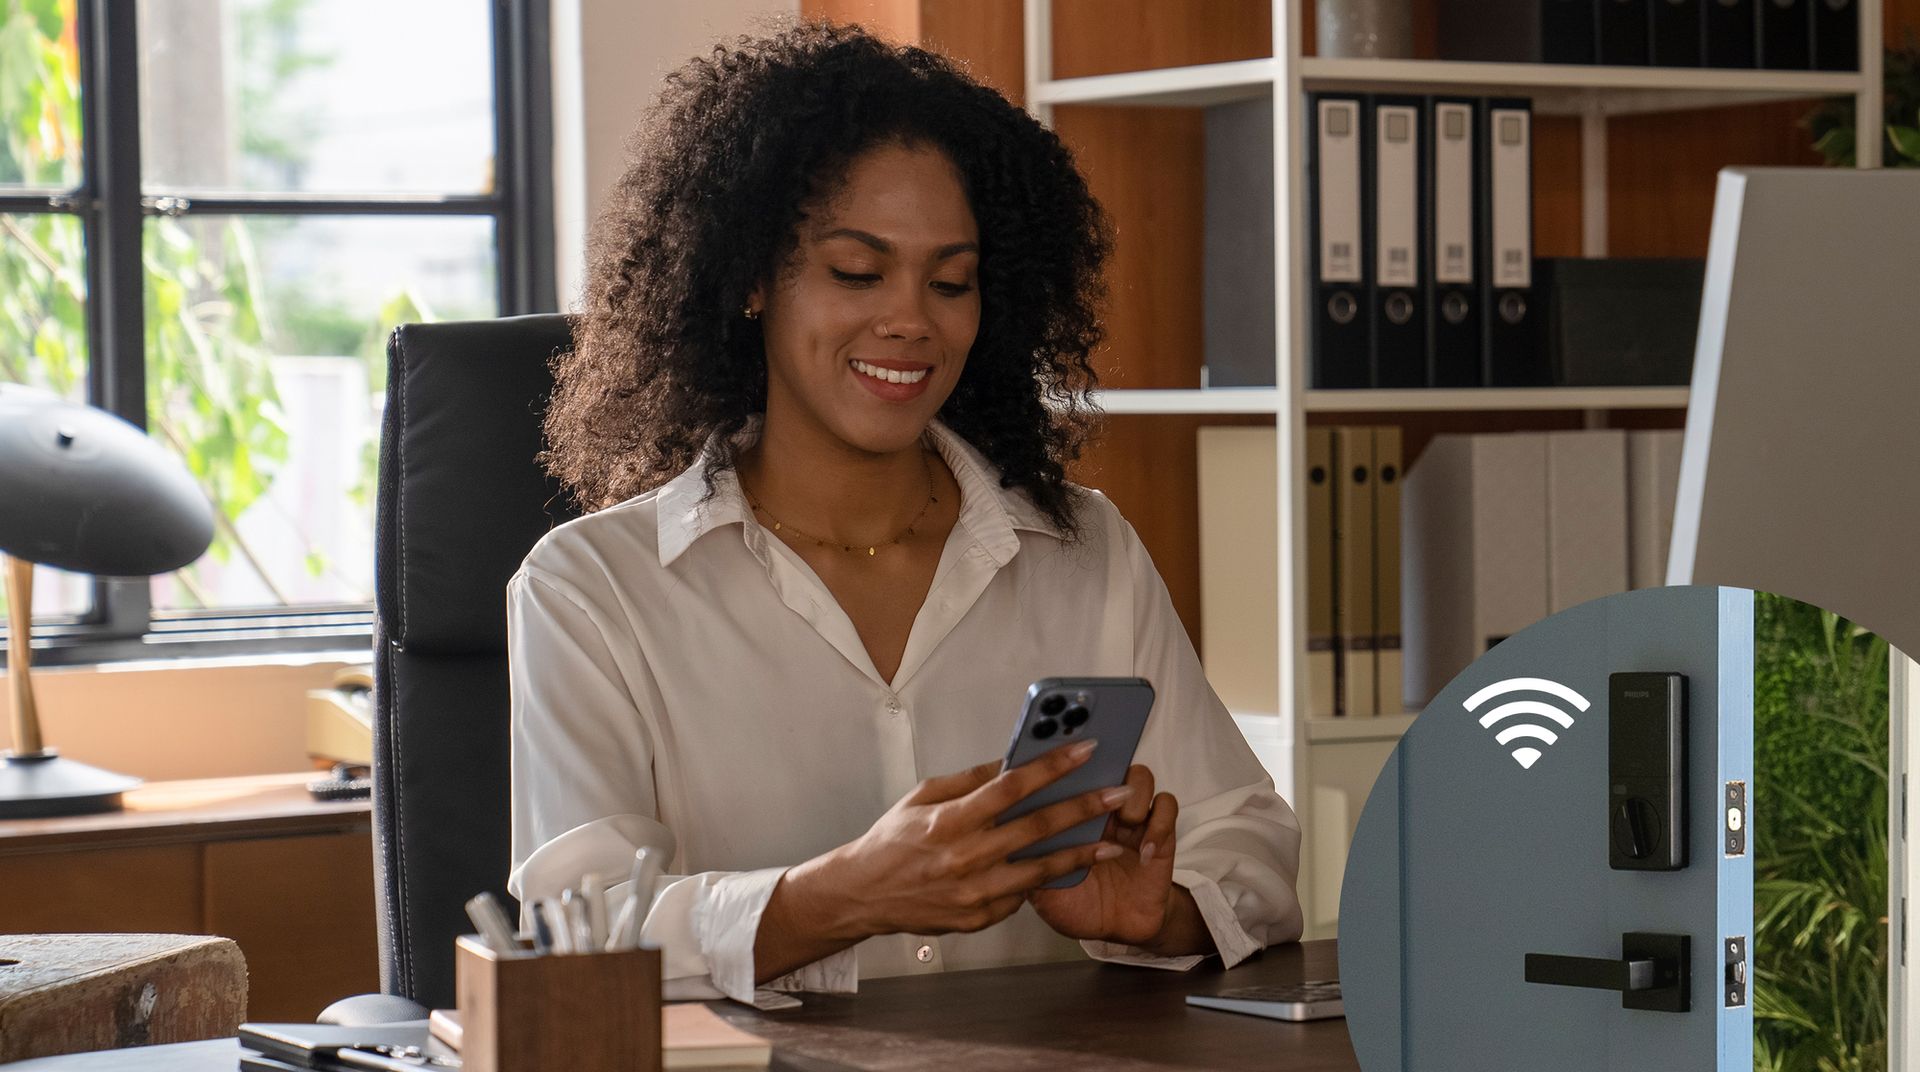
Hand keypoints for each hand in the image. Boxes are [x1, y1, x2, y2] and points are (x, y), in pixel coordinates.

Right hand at [777, 739, 1134, 944]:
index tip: (1085, 750)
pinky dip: (1043, 880)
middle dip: (1084, 807)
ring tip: (1110, 840)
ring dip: (1080, 852)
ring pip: (1040, 869)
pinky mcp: (978, 918)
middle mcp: (966, 856)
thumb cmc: (894, 840)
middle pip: (1037, 827)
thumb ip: (970, 780)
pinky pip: (1019, 895)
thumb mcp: (924, 796)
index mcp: (951, 819)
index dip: (1052, 766)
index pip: (1011, 786)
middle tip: (1118, 793)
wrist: (865, 893)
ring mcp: (974, 892)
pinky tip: (1066, 867)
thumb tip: (1010, 761)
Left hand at [1027, 763, 1179, 946]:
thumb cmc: (1075, 903)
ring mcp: (1130, 818)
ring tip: (1124, 819)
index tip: (1059, 746)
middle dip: (1104, 761)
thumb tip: (1001, 833)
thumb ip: (1024, 860)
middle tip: (1099, 776)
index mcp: (1066, 812)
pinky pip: (1166, 808)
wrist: (1115, 930)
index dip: (1059, 755)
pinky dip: (1158, 824)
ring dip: (1132, 794)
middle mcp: (1099, 808)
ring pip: (1139, 777)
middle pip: (1106, 761)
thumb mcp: (1040, 887)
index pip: (1063, 771)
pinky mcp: (1160, 833)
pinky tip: (1145, 851)